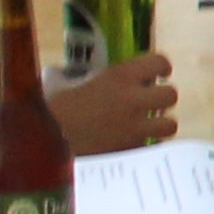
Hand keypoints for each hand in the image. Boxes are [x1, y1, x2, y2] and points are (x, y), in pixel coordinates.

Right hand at [46, 52, 177, 153]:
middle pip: (171, 94)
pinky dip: (146, 146)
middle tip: (148, 103)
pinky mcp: (131, 151)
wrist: (41, 141)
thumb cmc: (48, 108)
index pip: (159, 62)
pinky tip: (131, 145)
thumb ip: (80, 76)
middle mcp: (133, 99)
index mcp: (119, 76)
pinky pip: (153, 147)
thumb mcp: (64, 82)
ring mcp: (135, 127)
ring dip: (160, 124)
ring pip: (170, 124)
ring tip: (145, 126)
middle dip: (162, 98)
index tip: (155, 74)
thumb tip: (71, 73)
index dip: (160, 68)